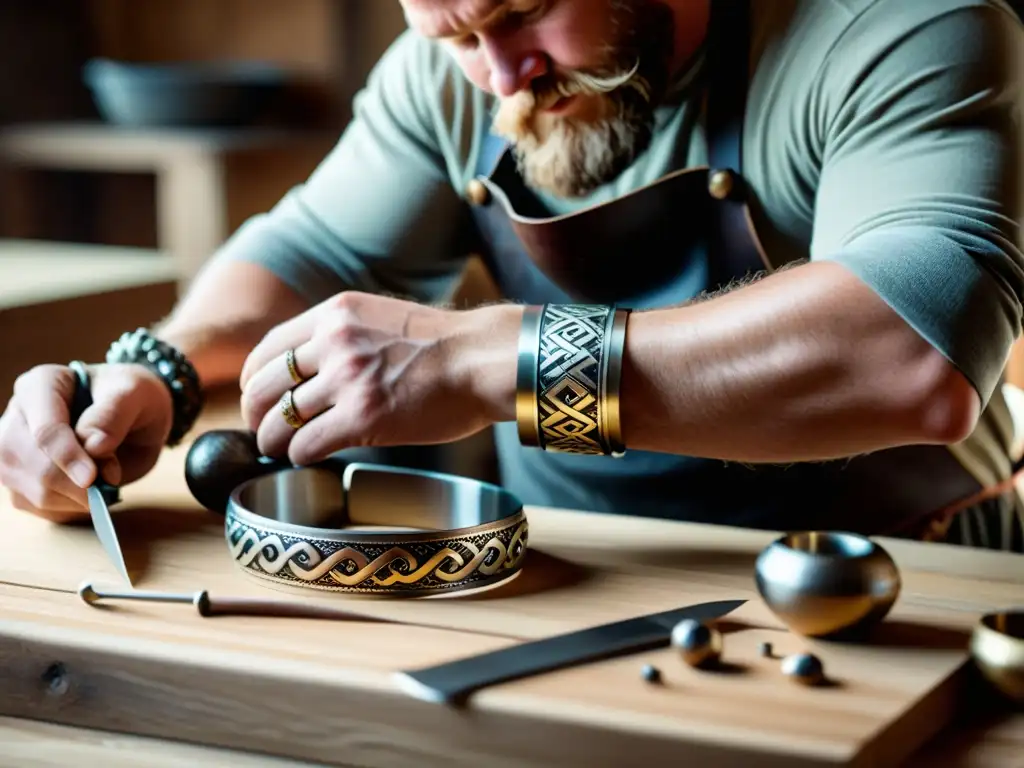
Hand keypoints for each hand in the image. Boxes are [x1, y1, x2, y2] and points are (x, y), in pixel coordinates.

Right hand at [0, 363, 172, 522]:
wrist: (133, 415)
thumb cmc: (131, 396)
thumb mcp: (136, 392)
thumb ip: (114, 414)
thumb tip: (94, 446)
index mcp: (41, 385)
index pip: (44, 429)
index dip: (68, 457)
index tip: (93, 478)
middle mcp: (17, 416)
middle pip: (34, 465)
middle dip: (75, 484)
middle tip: (111, 483)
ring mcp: (13, 450)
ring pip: (33, 492)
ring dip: (75, 499)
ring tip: (106, 484)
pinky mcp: (20, 479)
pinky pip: (39, 507)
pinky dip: (70, 508)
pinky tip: (91, 492)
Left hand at [238, 291, 520, 464]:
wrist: (483, 360)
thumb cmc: (445, 346)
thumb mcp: (383, 318)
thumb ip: (346, 334)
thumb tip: (316, 363)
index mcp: (337, 314)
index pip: (270, 348)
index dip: (254, 379)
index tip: (257, 396)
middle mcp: (335, 342)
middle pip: (266, 385)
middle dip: (255, 413)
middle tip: (260, 429)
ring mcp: (348, 380)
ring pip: (281, 419)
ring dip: (272, 440)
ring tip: (277, 450)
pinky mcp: (363, 418)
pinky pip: (307, 443)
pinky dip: (299, 455)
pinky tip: (306, 458)